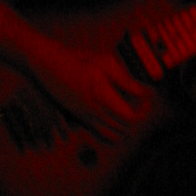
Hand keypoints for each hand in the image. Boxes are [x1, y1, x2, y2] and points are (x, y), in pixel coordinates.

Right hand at [29, 41, 151, 143]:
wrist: (49, 65)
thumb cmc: (77, 59)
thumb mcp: (105, 63)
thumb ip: (125, 80)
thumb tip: (143, 91)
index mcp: (102, 95)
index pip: (130, 117)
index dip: (142, 111)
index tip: (147, 99)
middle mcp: (94, 111)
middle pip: (124, 128)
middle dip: (136, 117)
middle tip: (140, 102)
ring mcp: (85, 117)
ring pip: (113, 135)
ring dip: (125, 126)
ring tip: (129, 110)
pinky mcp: (79, 118)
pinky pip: (100, 134)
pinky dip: (112, 132)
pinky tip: (115, 119)